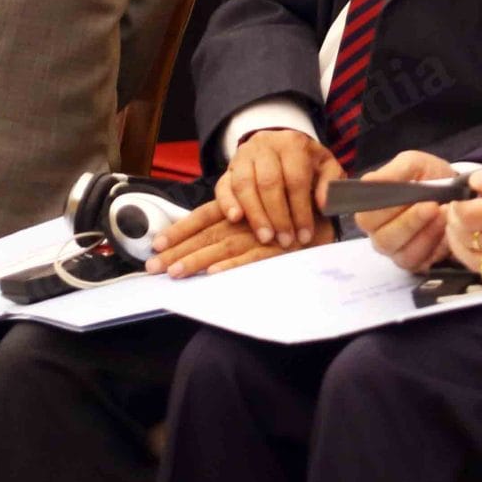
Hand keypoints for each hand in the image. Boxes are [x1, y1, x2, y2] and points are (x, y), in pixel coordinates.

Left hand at [145, 211, 295, 278]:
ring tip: (175, 273)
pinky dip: (234, 265)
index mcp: (239, 208)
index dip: (180, 230)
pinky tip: (214, 273)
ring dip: (198, 259)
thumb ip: (231, 223)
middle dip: (179, 251)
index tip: (157, 244)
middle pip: (207, 234)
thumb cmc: (287, 215)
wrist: (327, 211)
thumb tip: (198, 241)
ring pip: (224, 246)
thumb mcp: (257, 214)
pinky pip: (254, 257)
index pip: (203, 218)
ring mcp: (262, 233)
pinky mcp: (279, 248)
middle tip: (154, 266)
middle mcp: (247, 218)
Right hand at [213, 127, 345, 247]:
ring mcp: (243, 155)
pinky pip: (222, 185)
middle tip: (284, 241)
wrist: (281, 145)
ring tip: (265, 237)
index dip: (300, 210)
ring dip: (255, 214)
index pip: (296, 180)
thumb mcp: (326, 166)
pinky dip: (227, 203)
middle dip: (277, 216)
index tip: (304, 235)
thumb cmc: (307, 162)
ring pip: (244, 184)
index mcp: (293, 144)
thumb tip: (323, 204)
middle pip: (268, 183)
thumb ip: (330, 183)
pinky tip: (235, 218)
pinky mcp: (228, 167)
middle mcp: (265, 145)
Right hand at [353, 150, 461, 271]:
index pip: (366, 217)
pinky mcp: (417, 264)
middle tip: (433, 206)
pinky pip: (422, 262)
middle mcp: (379, 234)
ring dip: (427, 234)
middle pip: (384, 239)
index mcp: (371, 210)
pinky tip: (447, 231)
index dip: (387, 209)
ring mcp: (397, 252)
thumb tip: (371, 182)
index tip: (411, 195)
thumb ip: (394, 171)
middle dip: (411, 222)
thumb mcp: (413, 164)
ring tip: (445, 214)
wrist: (457, 191)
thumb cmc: (428, 177)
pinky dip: (438, 246)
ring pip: (404, 254)